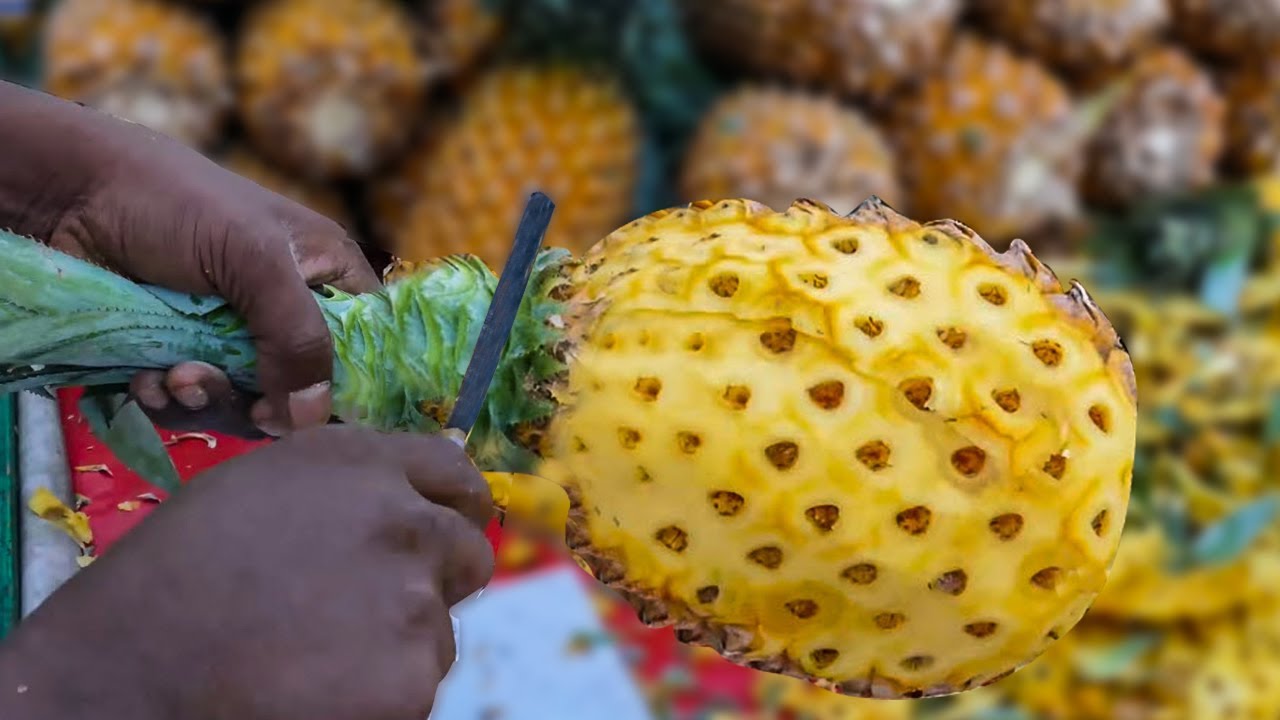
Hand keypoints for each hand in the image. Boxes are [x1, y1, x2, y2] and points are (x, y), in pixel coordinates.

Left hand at [0, 82, 381, 436]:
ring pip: (245, 402)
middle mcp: (286, 308)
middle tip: (210, 383)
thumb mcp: (253, 259)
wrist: (69, 194)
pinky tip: (145, 376)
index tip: (310, 410)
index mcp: (325, 273)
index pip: (364, 344)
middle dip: (257, 398)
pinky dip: (168, 399)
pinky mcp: (183, 352)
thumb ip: (297, 337)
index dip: (347, 383)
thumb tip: (310, 418)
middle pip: (302, 387)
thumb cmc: (176, 204)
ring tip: (170, 376)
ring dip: (205, 400)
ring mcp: (234, 334)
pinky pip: (193, 403)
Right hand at [0, 426, 494, 719]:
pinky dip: (380, 697)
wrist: (129, 669)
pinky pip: (415, 688)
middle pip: (466, 552)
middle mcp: (403, 520)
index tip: (448, 533)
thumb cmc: (173, 577)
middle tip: (369, 613)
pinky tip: (317, 693)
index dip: (456, 509)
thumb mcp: (257, 488)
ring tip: (314, 656)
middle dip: (433, 582)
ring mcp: (413, 599)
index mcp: (360, 464)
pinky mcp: (411, 677)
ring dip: (397, 645)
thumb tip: (406, 503)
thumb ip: (343, 490)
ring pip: (438, 630)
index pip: (455, 475)